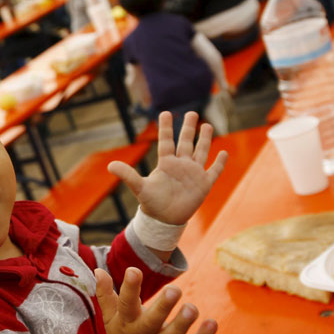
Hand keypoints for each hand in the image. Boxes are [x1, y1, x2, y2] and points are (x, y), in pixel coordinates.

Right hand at [95, 267, 216, 333]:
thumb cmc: (123, 333)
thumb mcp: (110, 316)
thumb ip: (105, 293)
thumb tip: (98, 270)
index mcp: (126, 323)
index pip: (126, 305)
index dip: (129, 288)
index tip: (133, 270)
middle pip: (152, 323)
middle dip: (163, 308)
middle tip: (174, 289)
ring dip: (183, 323)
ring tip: (192, 308)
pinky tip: (212, 322)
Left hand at [108, 111, 226, 225]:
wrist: (165, 221)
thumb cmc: (152, 204)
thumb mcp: (139, 188)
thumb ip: (127, 175)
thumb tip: (109, 166)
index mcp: (166, 164)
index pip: (166, 141)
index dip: (166, 127)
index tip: (166, 113)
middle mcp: (180, 165)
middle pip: (186, 142)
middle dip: (189, 128)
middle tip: (192, 113)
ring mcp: (193, 173)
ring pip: (200, 152)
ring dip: (204, 139)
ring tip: (207, 125)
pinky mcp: (204, 184)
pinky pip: (213, 171)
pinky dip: (219, 163)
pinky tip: (223, 153)